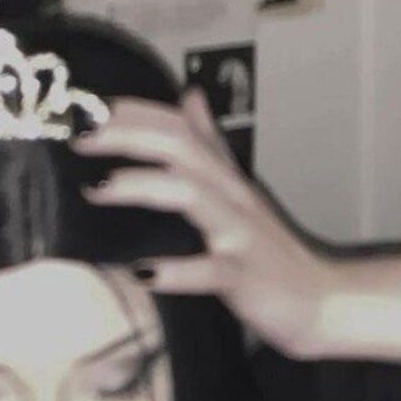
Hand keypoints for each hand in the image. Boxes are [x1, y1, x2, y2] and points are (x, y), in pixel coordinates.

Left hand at [73, 90, 337, 358]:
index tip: (86, 108)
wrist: (323, 302)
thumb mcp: (240, 194)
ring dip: (140, 186)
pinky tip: (142, 273)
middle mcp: (232, 197)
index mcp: (226, 179)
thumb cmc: (274, 255)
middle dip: (126, 135)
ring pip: (190, 195)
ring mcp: (239, 235)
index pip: (178, 127)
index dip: (133, 112)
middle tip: (77, 138)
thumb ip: (212, 148)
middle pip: (179, 147)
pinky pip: (208, 270)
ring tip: (96, 190)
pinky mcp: (244, 277)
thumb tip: (190, 97)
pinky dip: (176, 270)